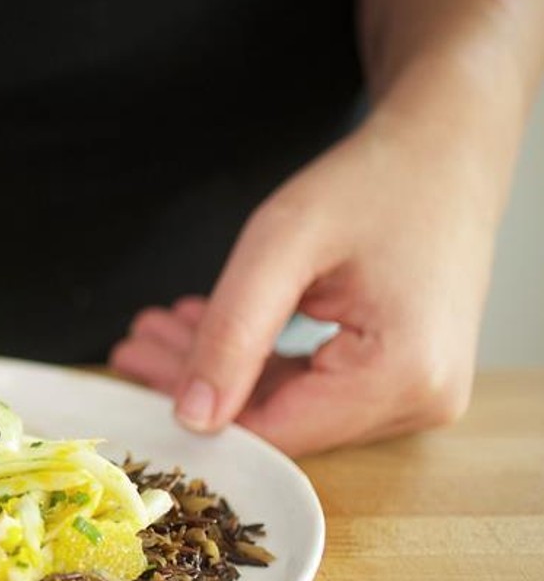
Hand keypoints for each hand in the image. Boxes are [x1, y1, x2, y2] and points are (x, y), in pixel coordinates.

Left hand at [109, 109, 498, 455]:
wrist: (449, 149)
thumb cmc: (376, 181)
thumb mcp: (282, 245)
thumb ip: (232, 333)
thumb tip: (190, 416)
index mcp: (401, 375)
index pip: (274, 431)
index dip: (195, 412)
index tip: (130, 373)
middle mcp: (420, 400)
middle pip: (279, 420)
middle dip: (199, 382)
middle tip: (132, 344)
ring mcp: (417, 393)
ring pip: (289, 405)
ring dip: (221, 368)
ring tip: (159, 328)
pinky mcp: (402, 378)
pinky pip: (313, 388)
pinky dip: (257, 360)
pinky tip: (205, 328)